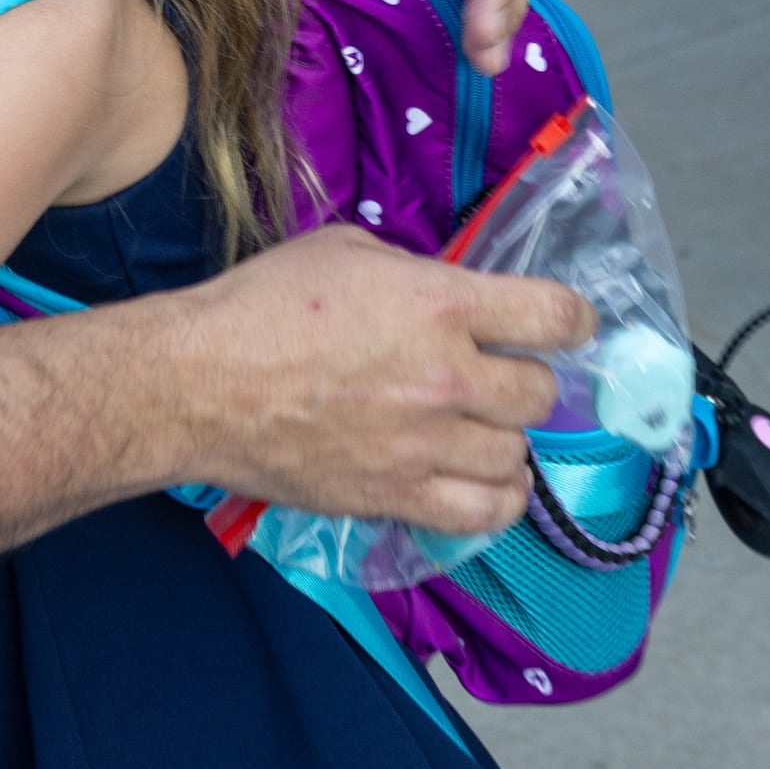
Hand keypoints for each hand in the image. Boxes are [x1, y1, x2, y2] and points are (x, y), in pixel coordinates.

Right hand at [152, 228, 592, 535]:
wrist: (197, 384)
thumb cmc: (262, 306)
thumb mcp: (348, 253)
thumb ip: (418, 276)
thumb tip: (456, 297)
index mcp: (440, 304)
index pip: (555, 317)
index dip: (572, 320)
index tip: (564, 325)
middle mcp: (447, 377)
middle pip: (540, 394)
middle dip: (524, 380)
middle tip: (493, 376)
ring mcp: (424, 446)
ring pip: (518, 456)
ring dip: (504, 440)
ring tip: (475, 429)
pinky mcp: (396, 497)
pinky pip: (484, 515)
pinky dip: (495, 499)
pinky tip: (480, 480)